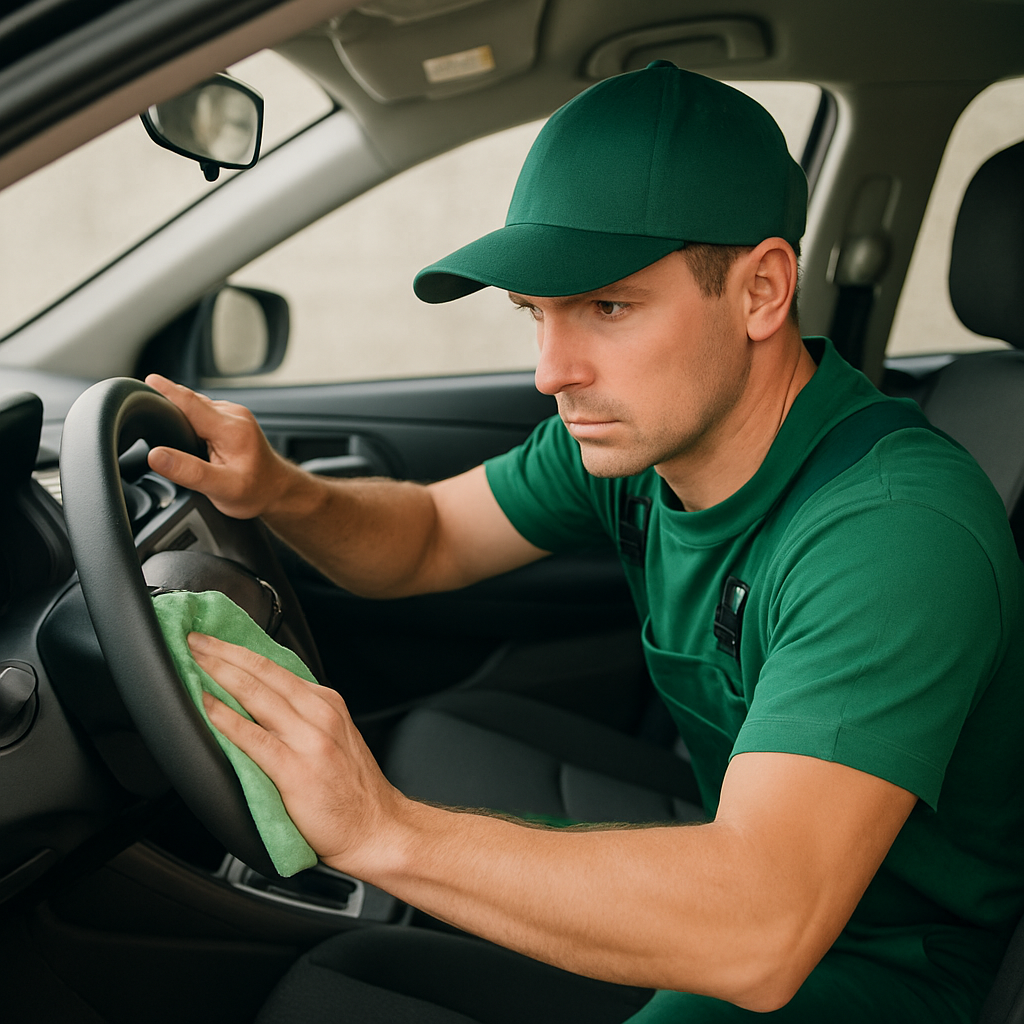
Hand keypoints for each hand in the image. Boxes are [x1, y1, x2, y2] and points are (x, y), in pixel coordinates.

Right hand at [145, 374, 292, 519]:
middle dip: (167, 403)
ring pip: (197, 407)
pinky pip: (204, 412)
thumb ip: (188, 472)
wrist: (278, 491)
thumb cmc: (255, 491)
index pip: (191, 403)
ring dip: (179, 413)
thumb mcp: (221, 488)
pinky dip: (190, 419)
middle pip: (191, 402)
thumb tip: (157, 456)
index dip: (166, 391)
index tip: (147, 380)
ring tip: (164, 427)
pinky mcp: (232, 420)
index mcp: (231, 428)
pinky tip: (185, 433)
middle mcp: (234, 415)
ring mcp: (234, 415)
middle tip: (144, 411)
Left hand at [188, 632, 404, 872]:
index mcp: (327, 704)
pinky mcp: (296, 771)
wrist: (376, 828)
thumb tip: (258, 702)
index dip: (239, 650)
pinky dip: (228, 718)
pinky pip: (255, 738)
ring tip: (194, 660)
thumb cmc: (351, 790)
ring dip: (221, 673)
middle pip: (263, 673)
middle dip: (224, 653)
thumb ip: (301, 718)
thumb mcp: (333, 738)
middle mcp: (320, 714)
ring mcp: (309, 741)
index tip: (213, 639)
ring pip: (258, 695)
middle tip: (194, 639)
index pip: (275, 667)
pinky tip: (208, 706)